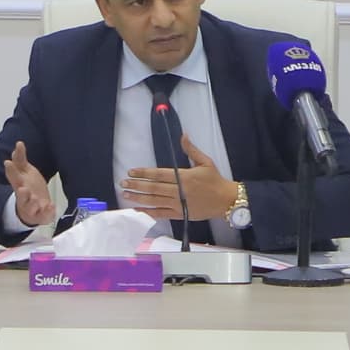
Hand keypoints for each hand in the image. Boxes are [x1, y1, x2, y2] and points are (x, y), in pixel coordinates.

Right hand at [2, 141, 56, 230]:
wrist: (34, 209)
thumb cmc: (29, 188)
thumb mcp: (25, 172)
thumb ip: (20, 159)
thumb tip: (19, 144)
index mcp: (19, 185)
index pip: (13, 178)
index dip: (11, 170)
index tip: (8, 163)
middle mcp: (24, 198)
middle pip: (21, 196)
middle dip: (22, 193)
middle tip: (22, 188)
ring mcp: (32, 208)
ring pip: (30, 208)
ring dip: (32, 204)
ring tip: (35, 199)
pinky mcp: (41, 216)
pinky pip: (44, 216)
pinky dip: (47, 212)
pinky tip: (51, 206)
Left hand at [117, 139, 242, 222]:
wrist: (226, 200)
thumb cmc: (215, 181)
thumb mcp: (205, 162)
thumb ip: (191, 149)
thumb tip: (183, 136)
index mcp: (184, 177)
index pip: (159, 174)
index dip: (144, 173)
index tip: (132, 171)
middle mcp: (179, 190)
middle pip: (153, 188)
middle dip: (136, 185)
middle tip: (123, 183)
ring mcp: (179, 203)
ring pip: (155, 201)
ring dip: (139, 198)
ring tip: (126, 194)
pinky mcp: (180, 214)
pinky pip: (161, 213)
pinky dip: (149, 212)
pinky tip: (138, 210)